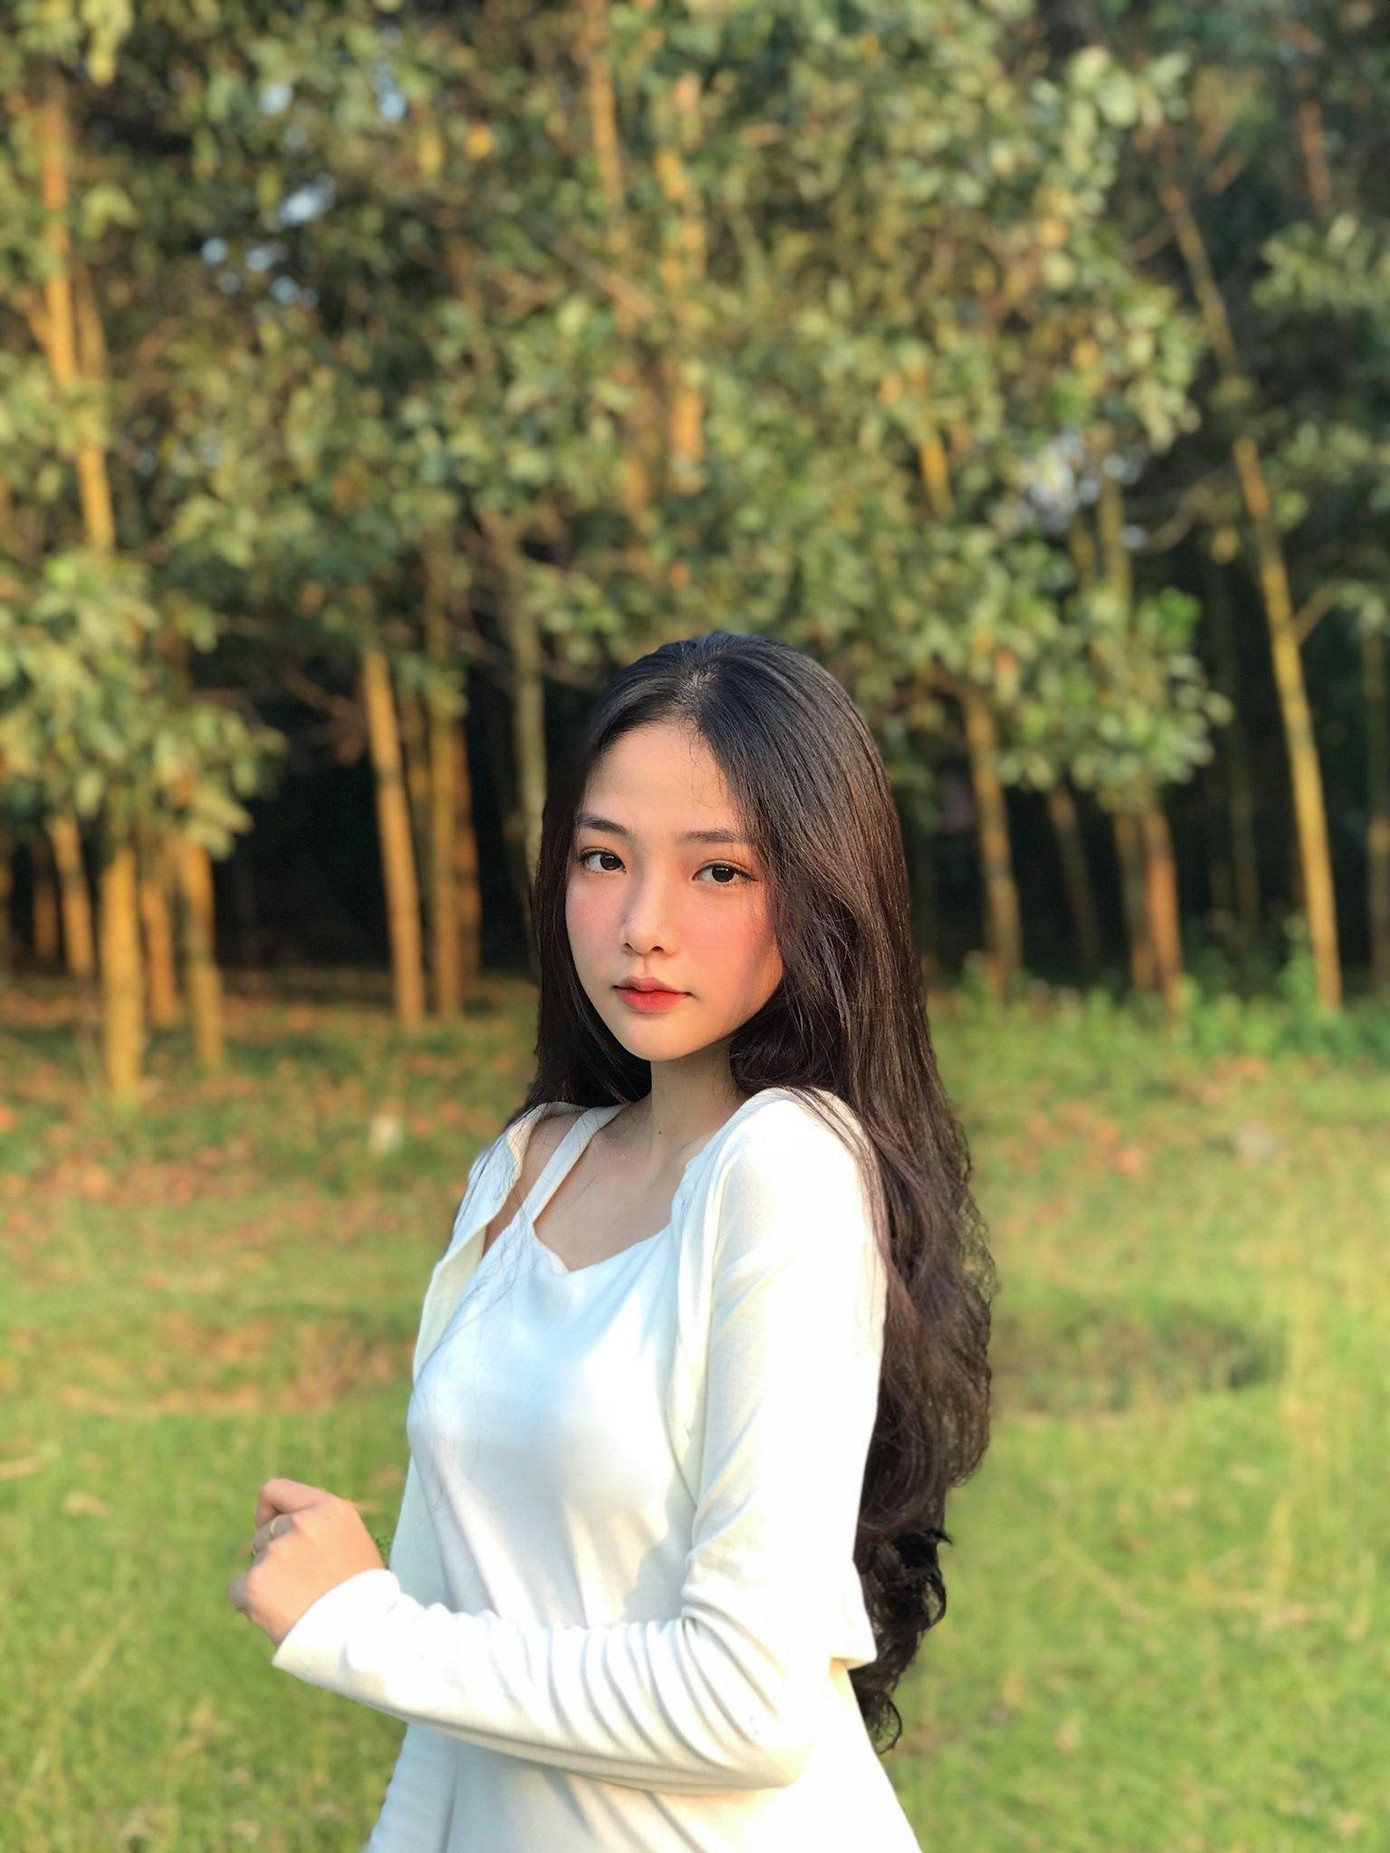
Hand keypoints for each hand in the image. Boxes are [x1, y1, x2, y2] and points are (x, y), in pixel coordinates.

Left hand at [226, 1477, 384, 1649]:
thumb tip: (278, 1522)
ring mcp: (275, 1553)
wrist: (362, 1639)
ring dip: (267, 1581)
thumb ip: (318, 1525)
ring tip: (297, 1604)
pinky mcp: (254, 1584)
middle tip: (302, 1585)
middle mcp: (299, 1524)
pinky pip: (238, 1591)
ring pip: (255, 1564)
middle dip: (274, 1555)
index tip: (268, 1525)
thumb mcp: (351, 1542)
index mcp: (328, 1509)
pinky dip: (250, 1605)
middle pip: (264, 1533)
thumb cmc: (361, 1595)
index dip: (268, 1510)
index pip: (275, 1489)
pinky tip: (278, 1616)